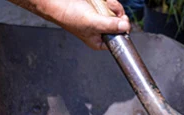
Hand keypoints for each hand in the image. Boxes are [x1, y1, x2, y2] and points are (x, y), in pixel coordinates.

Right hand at [12, 0, 130, 49]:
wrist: (58, 1)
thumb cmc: (69, 15)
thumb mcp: (92, 23)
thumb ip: (110, 26)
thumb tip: (125, 27)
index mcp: (99, 41)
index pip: (118, 40)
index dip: (123, 30)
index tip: (122, 22)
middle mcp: (101, 30)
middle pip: (121, 24)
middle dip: (119, 15)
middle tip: (112, 11)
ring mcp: (101, 18)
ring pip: (118, 13)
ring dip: (114, 5)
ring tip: (105, 4)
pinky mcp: (100, 8)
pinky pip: (112, 5)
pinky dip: (109, 1)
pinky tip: (103, 0)